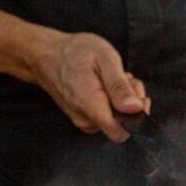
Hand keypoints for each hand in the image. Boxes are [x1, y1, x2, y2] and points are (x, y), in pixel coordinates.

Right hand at [33, 32, 149, 141]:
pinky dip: (112, 101)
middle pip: (122, 124)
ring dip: (123, 100)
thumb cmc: (75, 52)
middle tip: (124, 78)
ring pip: (116, 120)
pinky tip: (106, 84)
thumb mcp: (105, 59)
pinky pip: (106, 116)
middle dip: (132, 101)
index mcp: (91, 106)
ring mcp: (82, 120)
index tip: (137, 96)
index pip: (121, 132)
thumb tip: (135, 108)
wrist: (48, 54)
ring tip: (113, 78)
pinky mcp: (83, 118)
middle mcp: (85, 119)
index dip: (137, 117)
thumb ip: (120, 86)